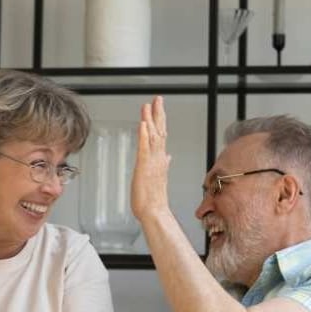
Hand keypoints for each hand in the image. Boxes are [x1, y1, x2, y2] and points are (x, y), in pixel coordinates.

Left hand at [131, 96, 171, 220]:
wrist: (154, 212)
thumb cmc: (154, 200)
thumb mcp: (158, 178)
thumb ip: (163, 164)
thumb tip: (168, 156)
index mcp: (160, 160)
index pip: (161, 135)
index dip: (160, 120)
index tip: (159, 107)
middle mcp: (158, 158)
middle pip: (159, 131)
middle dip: (158, 113)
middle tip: (157, 98)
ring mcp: (152, 162)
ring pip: (152, 136)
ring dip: (150, 119)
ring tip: (149, 105)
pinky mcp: (144, 167)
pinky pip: (144, 148)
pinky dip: (143, 135)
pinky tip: (143, 124)